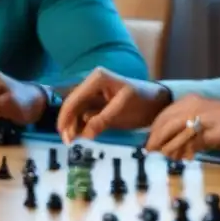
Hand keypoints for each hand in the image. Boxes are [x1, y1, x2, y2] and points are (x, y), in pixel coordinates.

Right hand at [56, 67, 170, 141]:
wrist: (157, 104)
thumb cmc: (142, 102)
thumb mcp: (123, 109)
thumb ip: (103, 119)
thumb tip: (84, 134)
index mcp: (97, 79)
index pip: (75, 98)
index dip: (66, 115)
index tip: (62, 132)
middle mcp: (92, 85)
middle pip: (73, 105)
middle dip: (68, 123)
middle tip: (67, 141)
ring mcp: (94, 95)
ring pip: (77, 112)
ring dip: (74, 126)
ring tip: (73, 141)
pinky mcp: (98, 106)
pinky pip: (85, 116)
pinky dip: (81, 126)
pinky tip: (81, 136)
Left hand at [145, 94, 219, 158]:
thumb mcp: (206, 122)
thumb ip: (189, 129)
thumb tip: (171, 145)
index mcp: (191, 100)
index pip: (163, 116)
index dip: (154, 131)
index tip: (148, 144)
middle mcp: (192, 105)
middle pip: (164, 124)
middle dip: (154, 140)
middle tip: (149, 153)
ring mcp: (200, 118)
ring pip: (172, 133)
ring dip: (166, 147)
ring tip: (165, 158)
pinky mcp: (208, 132)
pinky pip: (187, 144)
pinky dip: (181, 152)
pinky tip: (181, 160)